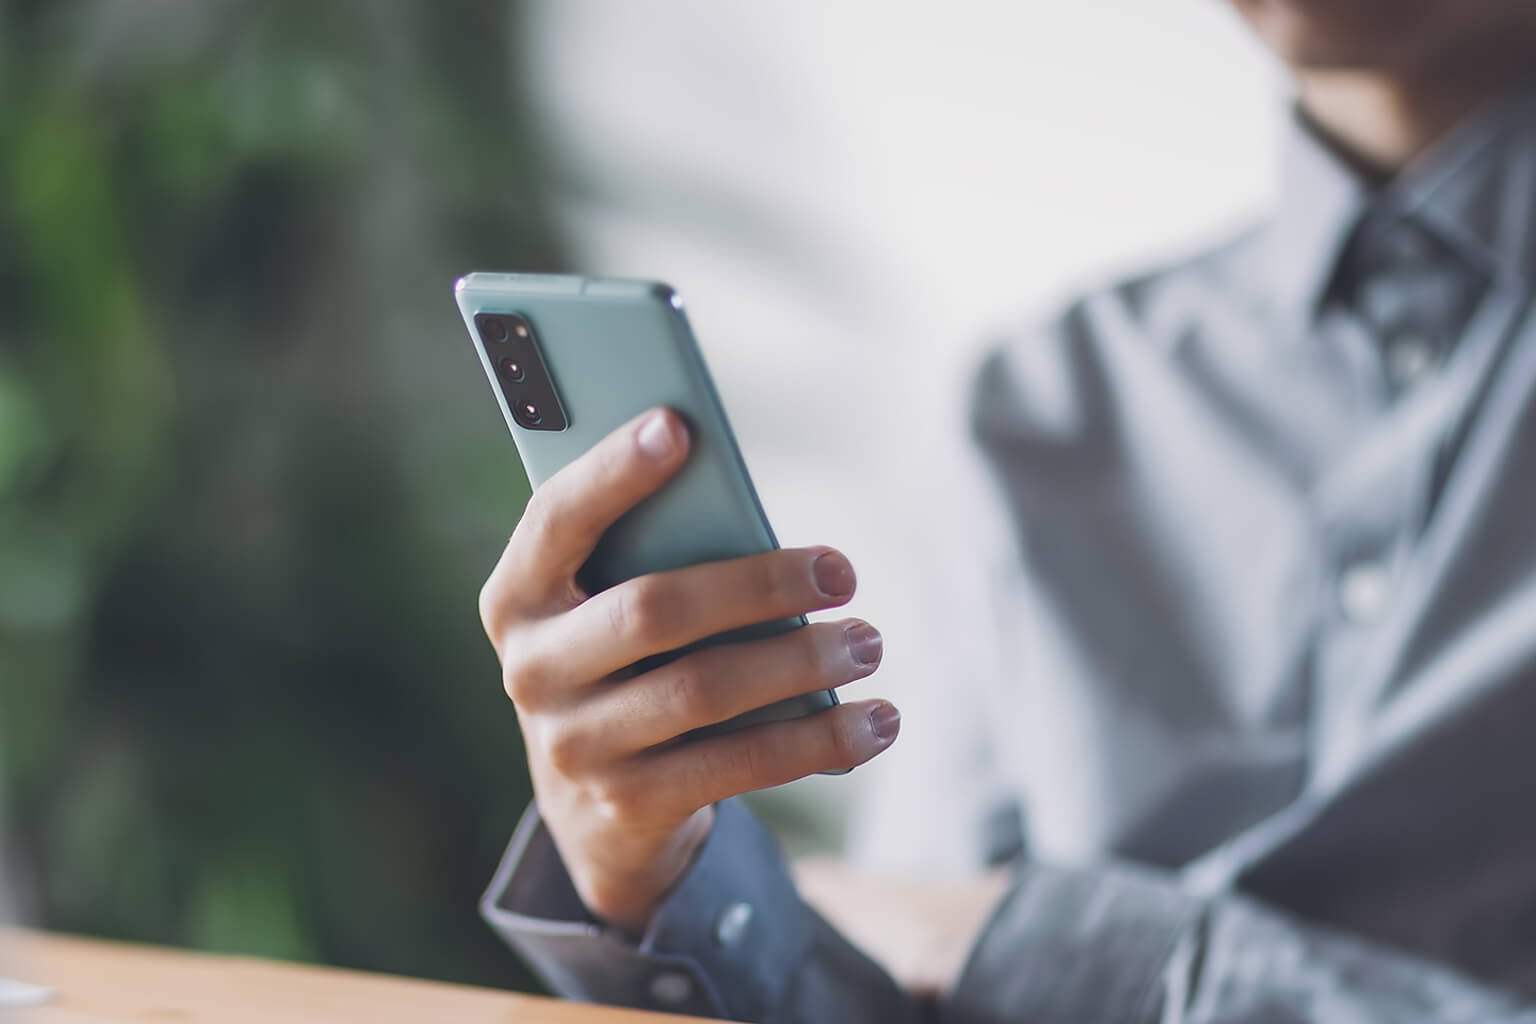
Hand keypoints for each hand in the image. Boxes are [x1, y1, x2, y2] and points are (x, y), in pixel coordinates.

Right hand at [479, 407, 899, 933]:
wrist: (597, 807)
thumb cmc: (625, 662)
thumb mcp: (610, 605)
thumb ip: (652, 554)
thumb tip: (744, 509)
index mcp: (518, 595)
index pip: (557, 518)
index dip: (613, 471)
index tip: (679, 425)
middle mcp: (531, 670)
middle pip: (652, 611)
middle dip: (758, 586)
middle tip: (843, 572)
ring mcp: (576, 745)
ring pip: (703, 691)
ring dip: (800, 663)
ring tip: (868, 642)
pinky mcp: (630, 805)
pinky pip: (738, 765)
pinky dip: (817, 740)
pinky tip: (875, 722)